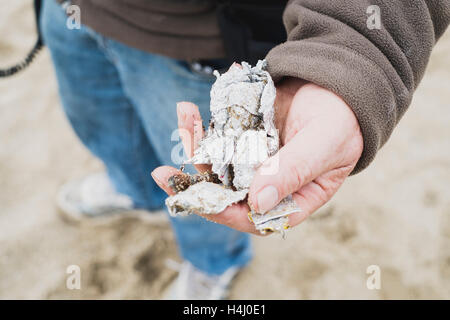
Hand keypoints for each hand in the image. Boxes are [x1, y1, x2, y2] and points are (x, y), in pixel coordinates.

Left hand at [151, 78, 362, 234]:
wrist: (338, 85)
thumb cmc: (342, 120)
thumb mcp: (323, 146)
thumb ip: (293, 172)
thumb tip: (257, 202)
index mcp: (292, 200)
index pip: (253, 218)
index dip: (223, 212)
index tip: (198, 199)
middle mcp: (268, 185)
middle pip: (226, 192)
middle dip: (193, 182)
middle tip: (161, 173)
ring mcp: (254, 161)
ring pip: (217, 163)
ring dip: (195, 142)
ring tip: (183, 113)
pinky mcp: (246, 139)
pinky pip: (220, 137)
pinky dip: (205, 124)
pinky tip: (193, 108)